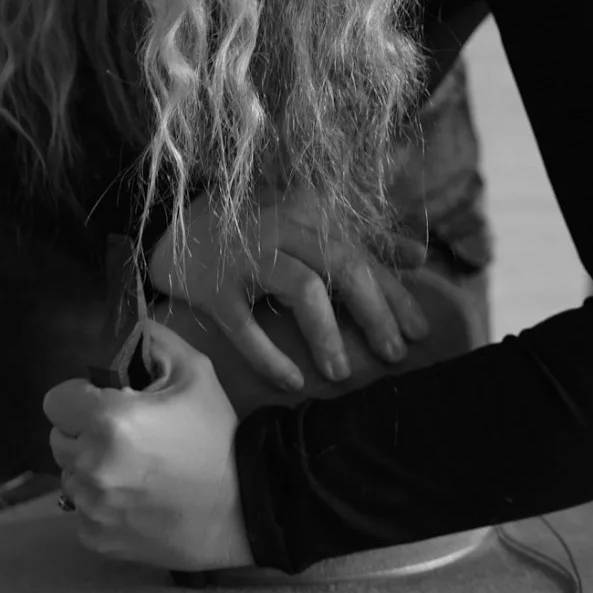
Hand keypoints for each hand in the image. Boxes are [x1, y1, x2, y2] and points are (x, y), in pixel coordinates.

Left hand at [43, 320, 253, 571]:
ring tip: (133, 471)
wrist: (245, 508)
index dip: (80, 398)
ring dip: (91, 471)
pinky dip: (101, 507)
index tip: (106, 404)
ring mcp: (92, 507)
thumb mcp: (196, 374)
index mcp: (108, 420)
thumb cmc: (218, 437)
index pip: (56, 401)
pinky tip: (137, 501)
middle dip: (84, 433)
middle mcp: (90, 465)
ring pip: (69, 478)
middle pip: (59, 440)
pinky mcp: (98, 538)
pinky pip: (82, 514)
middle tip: (124, 437)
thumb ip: (157, 343)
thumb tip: (136, 329)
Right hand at [147, 187, 430, 392]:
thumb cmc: (253, 233)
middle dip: (375, 313)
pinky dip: (270, 355)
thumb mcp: (308, 227)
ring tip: (342, 374)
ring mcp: (245, 255)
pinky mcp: (213, 287)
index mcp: (309, 211)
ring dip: (327, 334)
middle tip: (395, 355)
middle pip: (343, 266)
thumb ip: (363, 241)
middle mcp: (281, 225)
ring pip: (302, 288)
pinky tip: (294, 381)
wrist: (173, 233)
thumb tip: (420, 256)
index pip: (364, 253)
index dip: (396, 294)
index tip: (419, 331)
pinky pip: (246, 325)